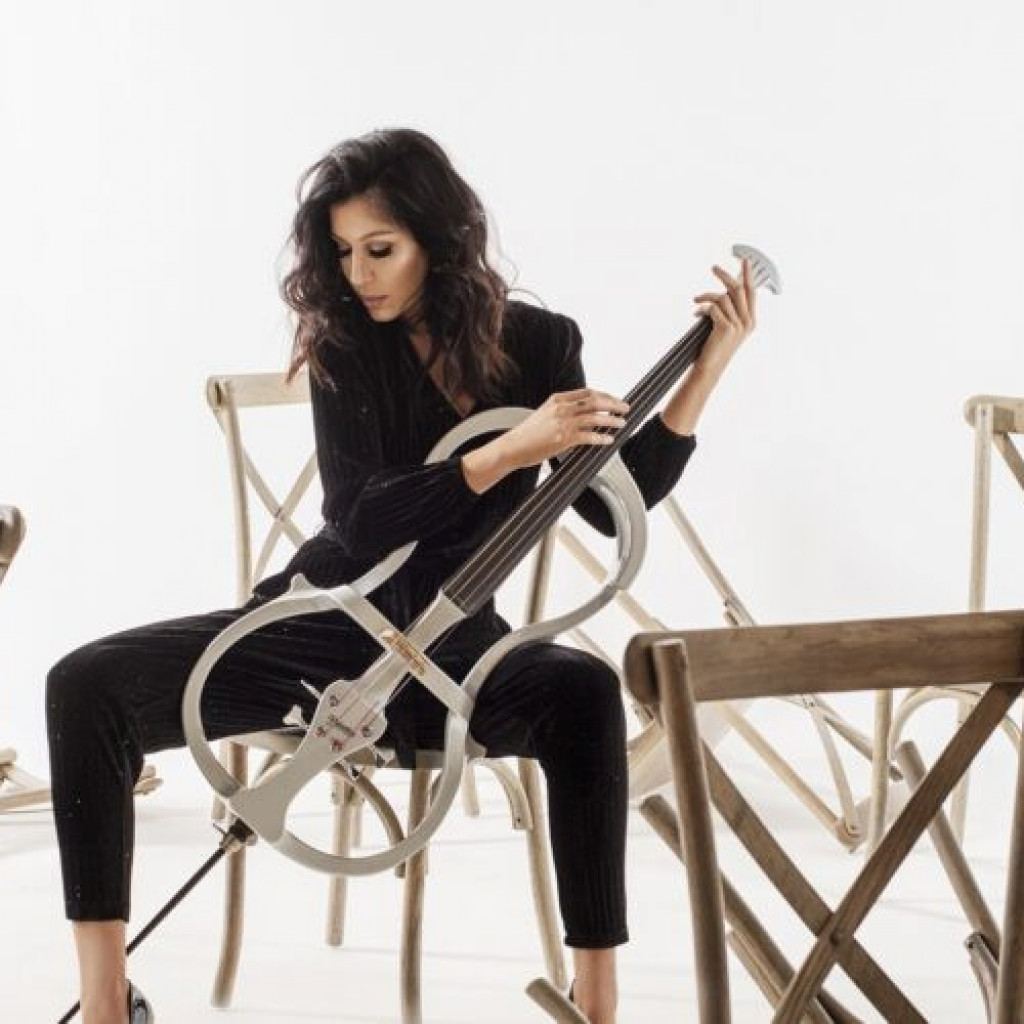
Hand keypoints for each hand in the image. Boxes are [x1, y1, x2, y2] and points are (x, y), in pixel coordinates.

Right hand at [499, 387, 630, 469]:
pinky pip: (589, 436)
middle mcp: (561, 408)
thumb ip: (563, 411)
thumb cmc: (527, 434)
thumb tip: (584, 416)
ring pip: (595, 417)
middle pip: (595, 401)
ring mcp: (563, 423)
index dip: (605, 395)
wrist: (512, 446)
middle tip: (625, 408)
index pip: (588, 392)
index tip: (615, 400)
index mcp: (557, 399)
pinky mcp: (563, 438)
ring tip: (621, 423)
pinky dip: (601, 437)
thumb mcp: (545, 414)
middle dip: (614, 404)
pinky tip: (608, 440)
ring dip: (612, 420)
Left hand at [691, 256, 756, 379]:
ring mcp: (738, 325)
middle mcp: (748, 322)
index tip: (744, 261)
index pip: (751, 292)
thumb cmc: (714, 348)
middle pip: (738, 289)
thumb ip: (728, 311)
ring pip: (722, 297)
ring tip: (696, 300)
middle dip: (725, 275)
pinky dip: (702, 308)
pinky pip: (713, 308)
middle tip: (713, 267)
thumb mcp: (726, 328)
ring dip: (706, 296)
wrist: (709, 368)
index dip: (747, 276)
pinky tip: (696, 313)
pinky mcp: (726, 328)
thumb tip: (721, 292)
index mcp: (751, 321)